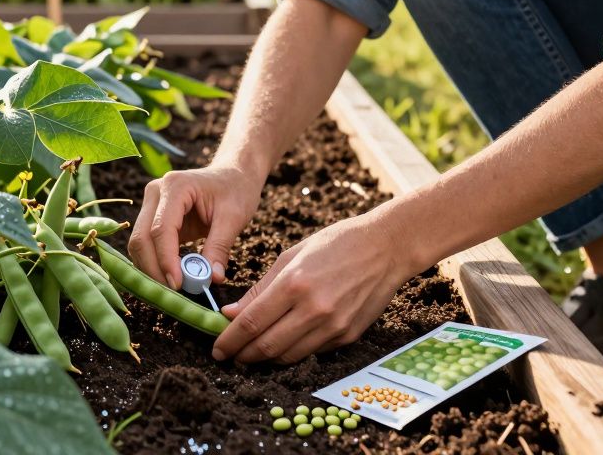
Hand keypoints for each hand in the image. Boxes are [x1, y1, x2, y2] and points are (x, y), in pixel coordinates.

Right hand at [127, 164, 260, 289]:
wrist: (233, 176)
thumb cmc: (236, 190)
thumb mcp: (234, 217)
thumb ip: (220, 247)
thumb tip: (212, 279)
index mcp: (175, 186)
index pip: (161, 229)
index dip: (166, 260)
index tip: (178, 285)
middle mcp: (156, 193)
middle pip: (142, 238)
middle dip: (154, 270)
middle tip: (173, 295)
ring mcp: (151, 205)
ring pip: (139, 245)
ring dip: (151, 270)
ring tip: (173, 291)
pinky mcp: (153, 219)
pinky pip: (147, 247)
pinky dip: (154, 265)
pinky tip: (170, 280)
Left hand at [212, 205, 420, 364]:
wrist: (386, 248)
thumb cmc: (336, 244)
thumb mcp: (291, 256)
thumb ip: (260, 289)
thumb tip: (231, 313)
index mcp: (294, 284)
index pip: (250, 323)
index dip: (228, 340)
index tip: (217, 348)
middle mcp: (313, 309)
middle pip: (266, 346)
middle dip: (243, 355)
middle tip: (231, 356)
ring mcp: (333, 326)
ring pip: (288, 356)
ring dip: (266, 358)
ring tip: (253, 352)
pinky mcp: (348, 337)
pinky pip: (311, 352)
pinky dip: (292, 352)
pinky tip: (284, 343)